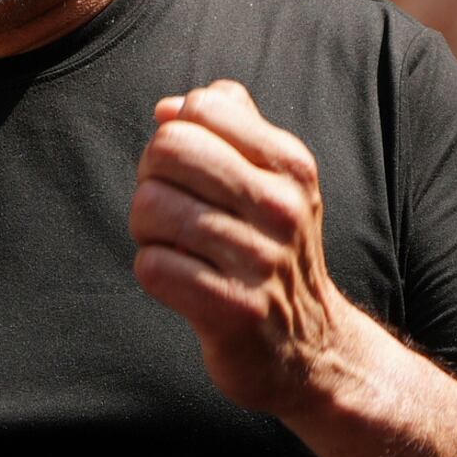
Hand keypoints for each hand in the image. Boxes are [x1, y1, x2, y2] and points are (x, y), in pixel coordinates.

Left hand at [133, 80, 366, 419]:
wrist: (310, 348)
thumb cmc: (273, 252)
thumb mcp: (274, 181)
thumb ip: (231, 127)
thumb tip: (169, 108)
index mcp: (290, 165)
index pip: (202, 107)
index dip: (177, 135)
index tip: (189, 173)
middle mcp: (281, 207)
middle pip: (169, 149)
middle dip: (151, 178)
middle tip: (169, 211)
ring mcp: (259, 260)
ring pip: (152, 206)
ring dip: (146, 230)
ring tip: (174, 248)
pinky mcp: (232, 310)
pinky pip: (152, 265)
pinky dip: (153, 270)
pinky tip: (179, 282)